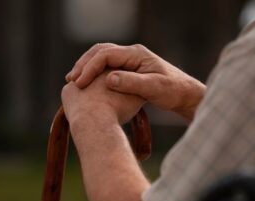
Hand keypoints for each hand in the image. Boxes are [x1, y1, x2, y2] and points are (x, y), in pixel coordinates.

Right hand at [66, 43, 205, 120]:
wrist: (183, 93)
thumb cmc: (172, 90)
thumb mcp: (154, 88)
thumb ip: (132, 83)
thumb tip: (109, 79)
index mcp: (136, 54)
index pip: (106, 54)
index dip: (90, 67)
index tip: (80, 83)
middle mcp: (131, 54)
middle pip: (100, 52)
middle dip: (84, 64)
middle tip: (71, 80)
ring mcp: (130, 61)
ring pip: (102, 58)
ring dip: (87, 67)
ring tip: (75, 80)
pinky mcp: (130, 69)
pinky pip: (107, 66)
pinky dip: (95, 73)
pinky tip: (89, 83)